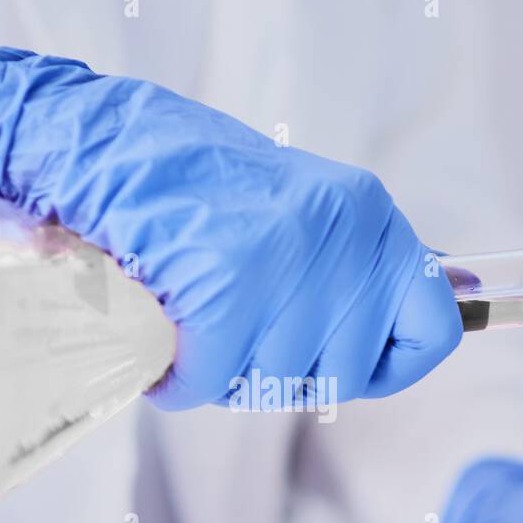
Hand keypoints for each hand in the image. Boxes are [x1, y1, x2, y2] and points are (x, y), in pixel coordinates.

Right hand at [0, 47, 461, 409]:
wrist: (88, 139)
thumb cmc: (180, 183)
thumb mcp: (291, 211)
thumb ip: (341, 270)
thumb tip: (393, 335)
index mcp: (365, 211)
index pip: (434, 325)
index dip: (390, 366)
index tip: (351, 368)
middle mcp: (339, 231)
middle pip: (343, 374)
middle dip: (282, 374)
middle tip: (231, 335)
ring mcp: (284, 258)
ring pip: (274, 383)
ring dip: (223, 373)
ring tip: (188, 318)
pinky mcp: (224, 287)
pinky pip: (209, 381)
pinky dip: (177, 378)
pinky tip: (160, 338)